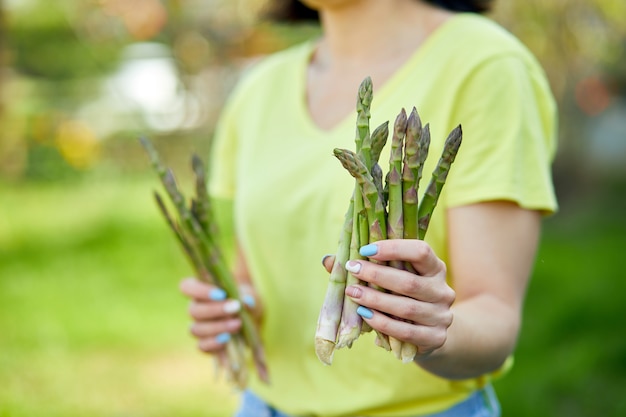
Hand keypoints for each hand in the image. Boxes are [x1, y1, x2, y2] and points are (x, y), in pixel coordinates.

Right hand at [179, 278, 256, 353]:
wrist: (253, 325)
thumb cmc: (246, 303)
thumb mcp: (250, 295)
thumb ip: (247, 295)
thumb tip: (246, 301)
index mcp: (202, 291)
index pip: (186, 287)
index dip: (199, 290)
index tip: (221, 294)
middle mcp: (196, 309)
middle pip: (193, 310)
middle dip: (215, 310)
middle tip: (235, 308)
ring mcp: (199, 327)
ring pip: (196, 329)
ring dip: (218, 327)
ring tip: (237, 324)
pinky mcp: (205, 344)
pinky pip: (202, 346)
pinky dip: (214, 343)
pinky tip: (227, 339)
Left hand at [339, 239, 454, 355]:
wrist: (429, 334)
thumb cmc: (404, 298)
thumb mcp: (393, 279)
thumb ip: (366, 267)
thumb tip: (328, 260)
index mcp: (435, 268)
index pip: (421, 251)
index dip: (393, 248)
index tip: (365, 249)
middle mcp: (442, 291)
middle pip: (409, 281)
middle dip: (376, 275)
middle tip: (352, 269)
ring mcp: (441, 316)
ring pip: (405, 308)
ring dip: (375, 300)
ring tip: (353, 293)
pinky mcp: (435, 338)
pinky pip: (405, 331)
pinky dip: (381, 322)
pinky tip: (364, 314)